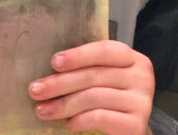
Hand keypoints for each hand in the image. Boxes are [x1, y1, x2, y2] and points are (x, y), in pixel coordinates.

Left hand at [29, 40, 154, 134]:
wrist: (131, 131)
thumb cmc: (113, 100)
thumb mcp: (105, 79)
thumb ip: (89, 69)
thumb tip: (53, 64)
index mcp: (134, 59)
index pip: (105, 50)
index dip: (79, 55)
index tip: (54, 62)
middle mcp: (142, 77)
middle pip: (94, 75)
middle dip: (60, 83)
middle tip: (36, 90)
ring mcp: (142, 101)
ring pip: (93, 97)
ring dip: (63, 105)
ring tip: (43, 110)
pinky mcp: (136, 124)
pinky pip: (100, 117)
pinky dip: (79, 120)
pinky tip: (68, 124)